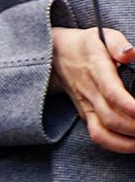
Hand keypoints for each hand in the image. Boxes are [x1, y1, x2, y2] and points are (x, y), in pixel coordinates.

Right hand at [52, 26, 134, 151]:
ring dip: (127, 143)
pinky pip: (98, 136)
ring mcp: (86, 106)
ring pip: (102, 133)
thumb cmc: (86, 45)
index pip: (113, 94)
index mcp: (96, 71)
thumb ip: (118, 44)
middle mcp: (89, 92)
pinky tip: (134, 145)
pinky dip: (117, 145)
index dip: (131, 107)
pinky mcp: (85, 115)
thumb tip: (131, 53)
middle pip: (111, 119)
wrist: (54, 55)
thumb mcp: (103, 35)